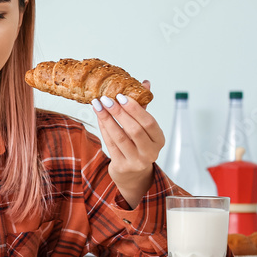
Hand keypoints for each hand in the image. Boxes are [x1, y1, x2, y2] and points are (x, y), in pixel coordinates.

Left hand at [92, 80, 165, 207]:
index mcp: (159, 139)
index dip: (135, 108)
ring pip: (120, 137)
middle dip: (118, 112)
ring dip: (107, 119)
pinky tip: (98, 118)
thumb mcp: (144, 127)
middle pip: (134, 130)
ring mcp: (136, 161)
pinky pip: (110, 144)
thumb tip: (145, 82)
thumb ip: (143, 106)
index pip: (149, 122)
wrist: (132, 173)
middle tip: (106, 99)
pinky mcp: (122, 166)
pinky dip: (103, 129)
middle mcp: (150, 152)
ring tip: (97, 105)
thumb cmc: (138, 145)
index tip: (121, 96)